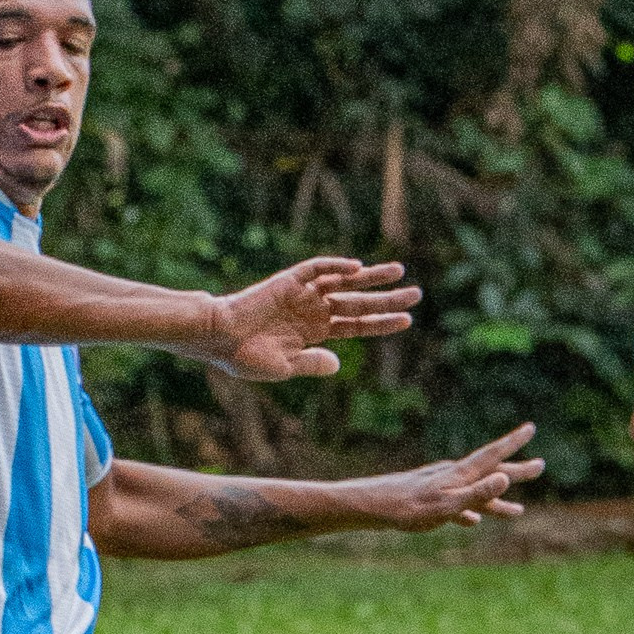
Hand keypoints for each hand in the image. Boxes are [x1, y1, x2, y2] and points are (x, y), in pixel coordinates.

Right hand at [203, 258, 420, 381]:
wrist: (217, 339)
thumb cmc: (244, 358)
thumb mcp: (283, 367)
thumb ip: (312, 363)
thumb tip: (339, 363)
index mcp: (313, 333)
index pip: (355, 325)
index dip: (380, 323)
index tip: (407, 321)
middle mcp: (312, 311)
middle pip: (357, 302)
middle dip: (386, 299)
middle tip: (417, 293)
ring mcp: (302, 294)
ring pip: (343, 282)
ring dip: (370, 277)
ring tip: (398, 271)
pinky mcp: (288, 280)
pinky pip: (316, 269)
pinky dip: (335, 266)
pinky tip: (355, 268)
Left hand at [339, 423, 544, 531]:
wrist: (371, 508)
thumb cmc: (407, 509)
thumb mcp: (446, 506)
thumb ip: (476, 494)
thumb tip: (505, 478)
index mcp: (460, 475)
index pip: (493, 456)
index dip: (513, 443)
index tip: (530, 427)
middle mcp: (452, 477)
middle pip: (491, 474)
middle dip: (516, 472)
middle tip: (540, 466)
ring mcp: (441, 488)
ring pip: (476, 493)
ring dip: (497, 501)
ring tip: (517, 512)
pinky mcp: (428, 501)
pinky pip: (457, 507)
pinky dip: (470, 512)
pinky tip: (473, 522)